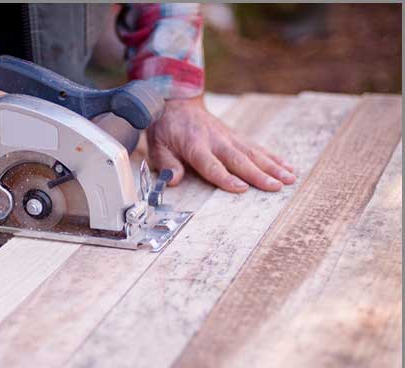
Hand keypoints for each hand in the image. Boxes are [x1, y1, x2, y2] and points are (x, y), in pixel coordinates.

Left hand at [147, 96, 295, 191]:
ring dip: (273, 167)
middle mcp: (216, 140)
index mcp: (195, 145)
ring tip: (289, 178)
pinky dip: (273, 157)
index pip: (211, 164)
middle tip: (277, 186)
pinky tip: (288, 166)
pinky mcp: (236, 136)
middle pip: (239, 160)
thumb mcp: (156, 146)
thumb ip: (166, 164)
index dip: (225, 177)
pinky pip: (257, 148)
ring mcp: (228, 137)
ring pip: (253, 153)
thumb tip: (173, 181)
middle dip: (259, 174)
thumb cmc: (166, 127)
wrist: (177, 101)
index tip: (241, 188)